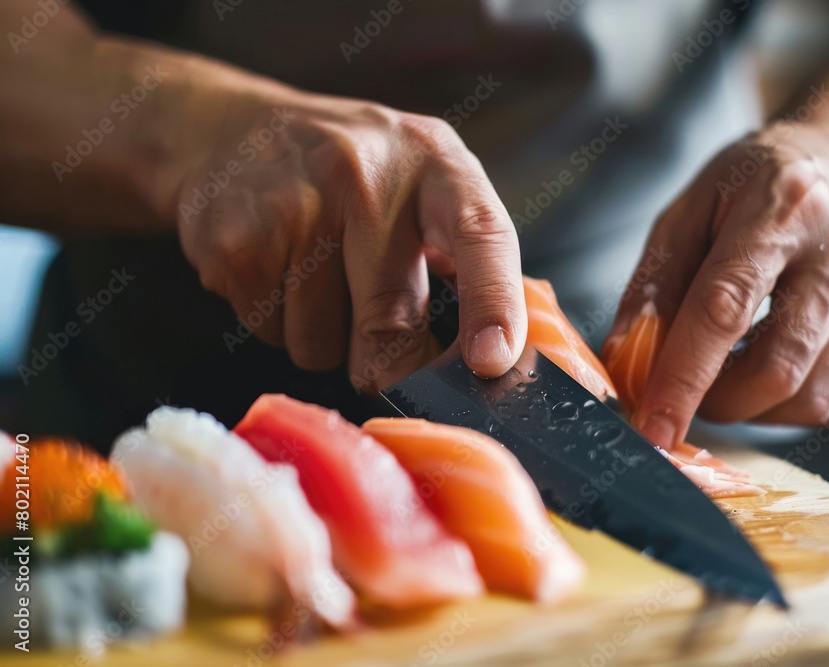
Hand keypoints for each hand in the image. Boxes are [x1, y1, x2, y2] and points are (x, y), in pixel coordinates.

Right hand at [174, 93, 525, 387]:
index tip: (492, 360)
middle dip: (391, 365)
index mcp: (434, 163)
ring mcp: (293, 204)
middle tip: (383, 356)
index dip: (492, 302)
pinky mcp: (235, 240)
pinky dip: (276, 324)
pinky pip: (271, 335)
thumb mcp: (423, 185)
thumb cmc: (353, 175)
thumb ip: (466, 258)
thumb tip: (499, 355)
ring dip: (325, 340)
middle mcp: (365, 174)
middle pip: (390, 319)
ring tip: (315, 278)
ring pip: (322, 345)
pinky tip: (276, 273)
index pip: (479, 233)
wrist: (230, 131)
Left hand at [605, 122, 828, 446]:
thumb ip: (653, 285)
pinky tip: (763, 369)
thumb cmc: (757, 182)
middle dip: (715, 401)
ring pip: (810, 398)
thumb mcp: (688, 209)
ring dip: (750, 408)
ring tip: (724, 373)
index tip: (653, 425)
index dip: (683, 376)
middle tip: (685, 386)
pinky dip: (784, 405)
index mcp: (781, 211)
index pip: (725, 308)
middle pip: (776, 368)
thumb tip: (626, 361)